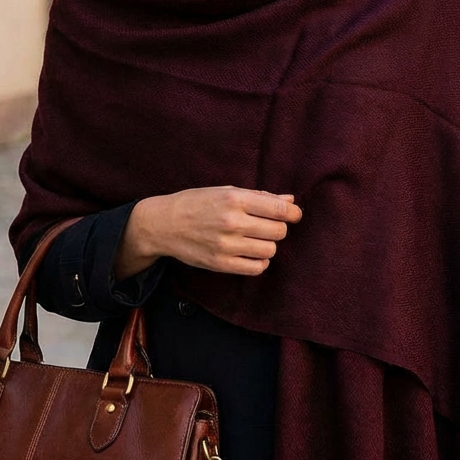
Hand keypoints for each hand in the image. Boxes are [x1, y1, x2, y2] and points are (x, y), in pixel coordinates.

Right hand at [115, 187, 302, 279]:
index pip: (280, 210)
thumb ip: (260, 197)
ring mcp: (226, 245)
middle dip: (278, 228)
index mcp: (234, 199)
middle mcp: (232, 222)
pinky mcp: (220, 264)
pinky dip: (259, 261)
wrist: (164, 224)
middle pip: (278, 231)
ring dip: (267, 245)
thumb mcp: (226, 192)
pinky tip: (250, 253)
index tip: (294, 215)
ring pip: (270, 250)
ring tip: (255, 239)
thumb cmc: (197, 203)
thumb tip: (290, 201)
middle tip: (266, 226)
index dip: (293, 214)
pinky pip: (256, 268)